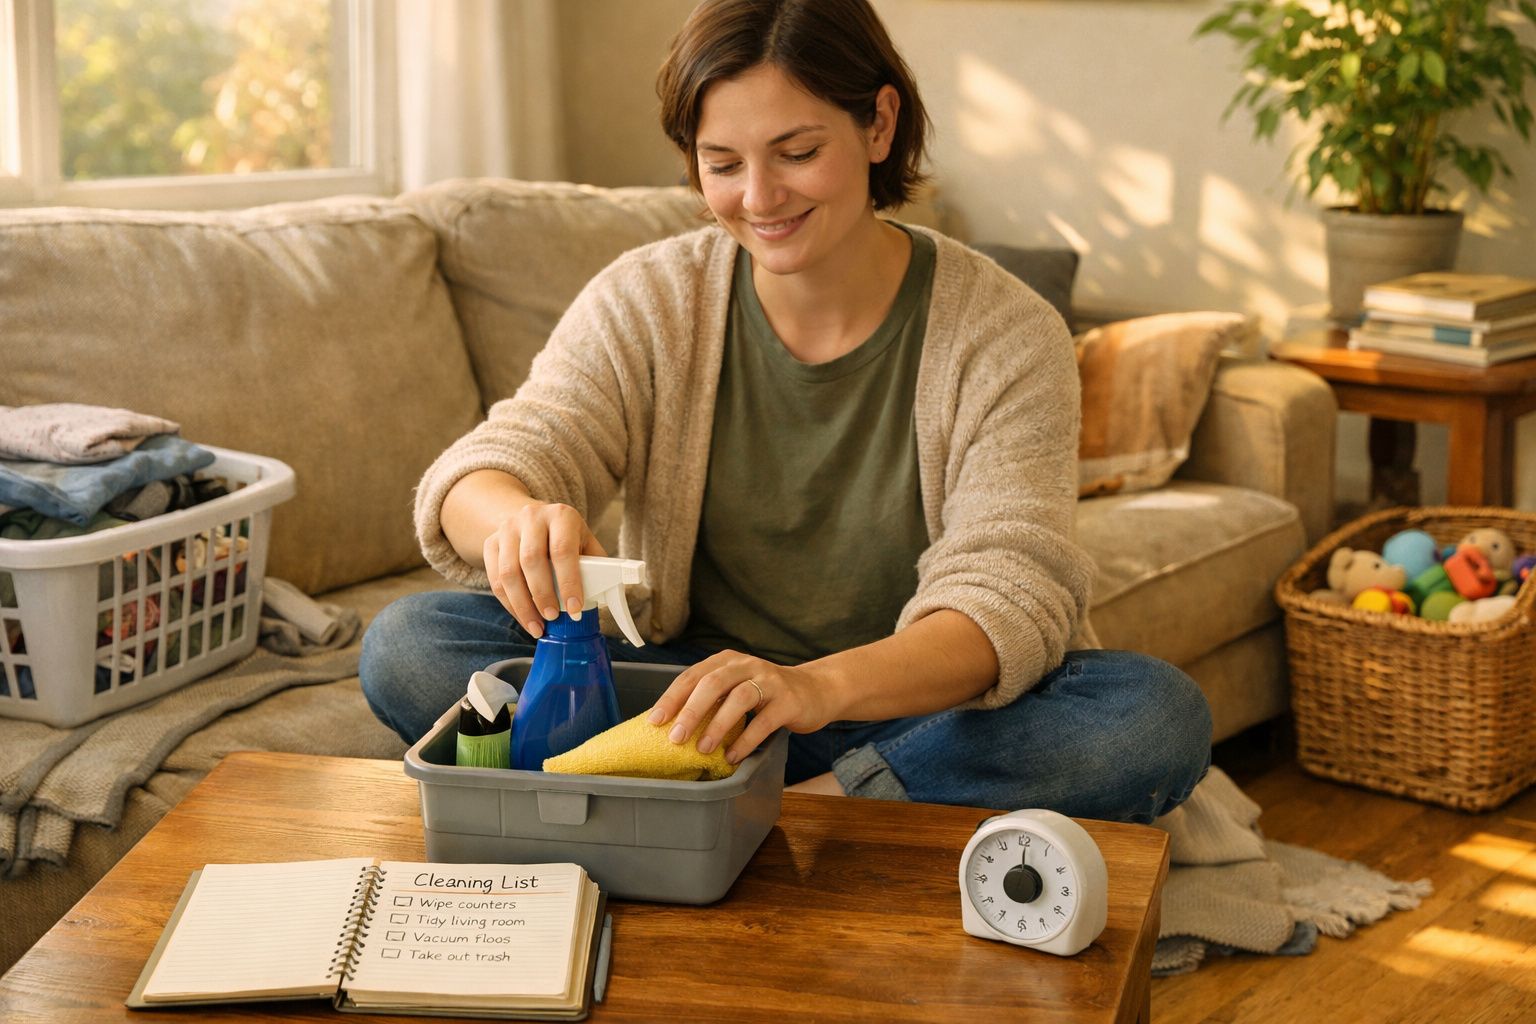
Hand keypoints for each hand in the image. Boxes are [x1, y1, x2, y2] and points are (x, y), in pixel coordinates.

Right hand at [482, 501, 605, 637]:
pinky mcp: (490, 543)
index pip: (562, 550)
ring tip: (537, 626)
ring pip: (508, 572)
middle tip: (553, 618)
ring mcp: (507, 529)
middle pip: (531, 560)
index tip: (574, 608)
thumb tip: (607, 595)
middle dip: (542, 595)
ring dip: (522, 605)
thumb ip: (596, 565)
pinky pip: (494, 579)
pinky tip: (522, 617)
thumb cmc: (565, 537)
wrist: (532, 519)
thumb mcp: (584, 542)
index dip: (568, 582)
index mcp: (560, 516)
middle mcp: (531, 518)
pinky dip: (509, 603)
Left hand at [646, 650, 835, 764]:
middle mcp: (747, 665)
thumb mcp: (737, 687)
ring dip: (718, 725)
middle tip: (676, 737)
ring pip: (739, 698)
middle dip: (691, 711)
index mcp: (727, 660)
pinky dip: (745, 741)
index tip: (655, 721)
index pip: (693, 675)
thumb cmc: (766, 694)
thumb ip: (712, 699)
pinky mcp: (788, 701)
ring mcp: (770, 681)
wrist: (816, 690)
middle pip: (713, 683)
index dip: (672, 698)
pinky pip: (763, 721)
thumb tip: (673, 726)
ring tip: (704, 749)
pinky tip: (733, 757)